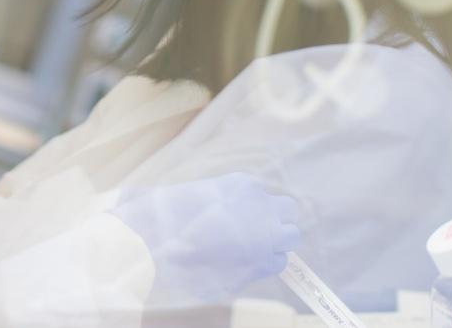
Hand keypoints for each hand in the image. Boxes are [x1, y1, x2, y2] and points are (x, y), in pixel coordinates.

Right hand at [111, 172, 300, 304]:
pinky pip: (278, 263)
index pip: (263, 194)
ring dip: (277, 242)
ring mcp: (267, 234)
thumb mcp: (190, 195)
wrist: (160, 247)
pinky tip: (244, 266)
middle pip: (289, 209)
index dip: (254, 208)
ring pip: (291, 235)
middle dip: (276, 220)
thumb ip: (208, 196)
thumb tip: (199, 204)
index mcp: (243, 185)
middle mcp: (261, 205)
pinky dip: (266, 265)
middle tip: (256, 232)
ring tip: (253, 251)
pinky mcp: (263, 261)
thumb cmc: (166, 220)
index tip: (242, 218)